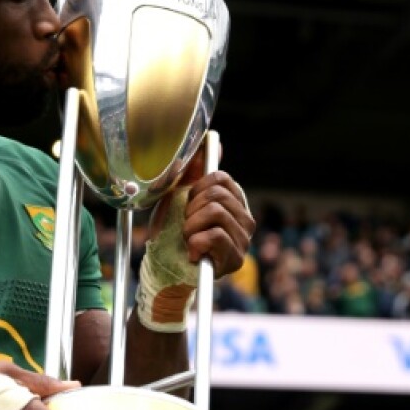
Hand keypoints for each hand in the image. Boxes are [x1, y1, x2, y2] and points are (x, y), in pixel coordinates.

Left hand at [150, 144, 254, 277]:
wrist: (163, 266)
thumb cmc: (172, 231)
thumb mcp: (179, 196)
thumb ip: (195, 169)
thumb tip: (215, 142)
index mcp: (235, 202)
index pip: (221, 179)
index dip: (197, 189)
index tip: (189, 205)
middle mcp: (245, 220)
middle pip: (217, 195)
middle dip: (192, 209)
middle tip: (187, 226)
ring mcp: (243, 240)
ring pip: (215, 213)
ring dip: (191, 227)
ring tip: (189, 239)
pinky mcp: (235, 259)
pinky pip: (215, 236)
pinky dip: (196, 243)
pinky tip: (194, 252)